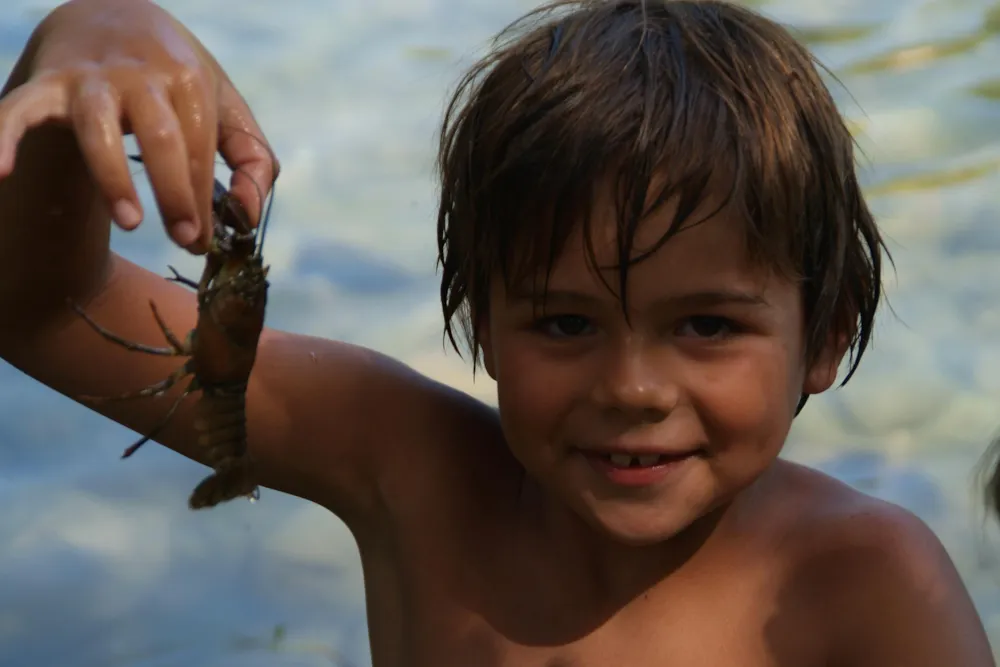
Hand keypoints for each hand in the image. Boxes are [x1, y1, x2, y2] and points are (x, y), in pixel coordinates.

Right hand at [0, 0, 278, 252]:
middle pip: (162, 138)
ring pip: (99, 128)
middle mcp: (140, 75)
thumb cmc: (179, 80)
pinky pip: (18, 110)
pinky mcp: (46, 85)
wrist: (111, 14)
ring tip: (129, 222)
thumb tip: (249, 215)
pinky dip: (3, 134)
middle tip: (186, 240)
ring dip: (113, 177)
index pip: (199, 150)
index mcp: (189, 80)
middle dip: (176, 192)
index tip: (204, 242)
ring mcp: (90, 79)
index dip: (205, 199)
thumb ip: (251, 160)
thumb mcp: (225, 108)